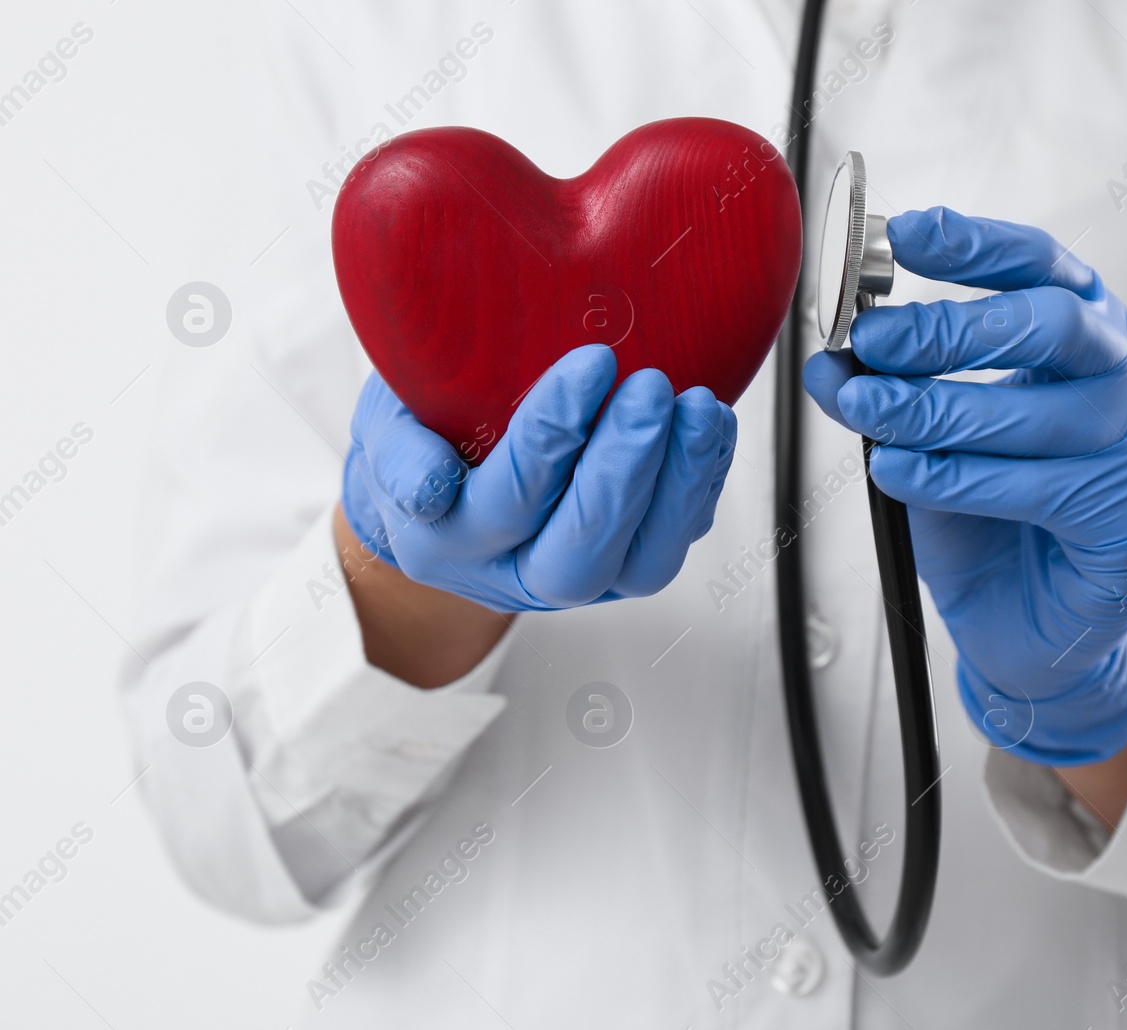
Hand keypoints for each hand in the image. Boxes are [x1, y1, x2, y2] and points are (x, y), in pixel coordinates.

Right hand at [343, 344, 736, 611]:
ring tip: (699, 408)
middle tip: (651, 387)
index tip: (592, 362)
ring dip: (680, 483)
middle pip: (581, 547)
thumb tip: (427, 486)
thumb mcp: (385, 430)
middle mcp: (516, 573)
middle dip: (625, 465)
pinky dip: (703, 482)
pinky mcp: (628, 564)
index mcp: (448, 541)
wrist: (441, 485)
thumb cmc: (420, 437)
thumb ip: (397, 453)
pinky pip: (676, 540)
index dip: (552, 435)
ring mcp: (582, 576)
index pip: (508, 498)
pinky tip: (712, 425)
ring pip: (643, 563)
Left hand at [804, 208, 1126, 764]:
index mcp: (1094, 334)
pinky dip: (953, 477)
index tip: (904, 234)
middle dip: (950, 327)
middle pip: (1053, 325)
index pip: (1045, 266)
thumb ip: (900, 390)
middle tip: (871, 340)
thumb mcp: (938, 435)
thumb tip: (832, 356)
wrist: (1031, 629)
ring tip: (863, 407)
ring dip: (931, 406)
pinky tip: (898, 470)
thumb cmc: (993, 519)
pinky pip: (1034, 487)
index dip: (978, 245)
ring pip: (1033, 412)